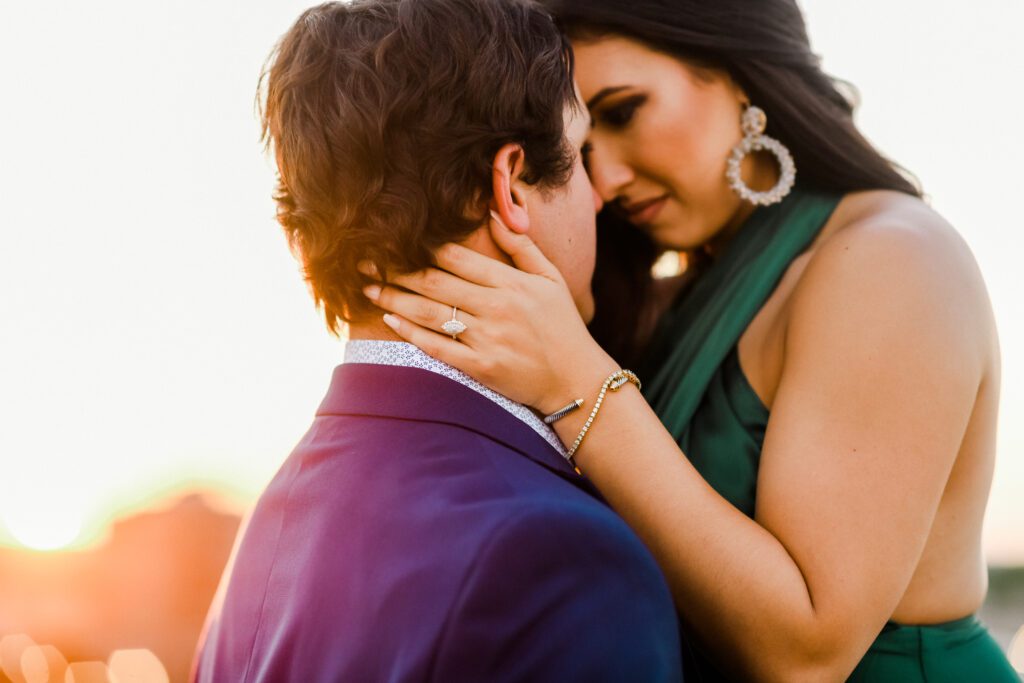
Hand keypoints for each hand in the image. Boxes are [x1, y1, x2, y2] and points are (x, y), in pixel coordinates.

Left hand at [361, 212, 617, 413]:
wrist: (576, 380)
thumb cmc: (563, 327)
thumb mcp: (551, 279)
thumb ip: (521, 246)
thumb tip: (493, 213)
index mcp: (512, 282)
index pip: (457, 257)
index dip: (421, 246)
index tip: (394, 239)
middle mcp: (496, 307)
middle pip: (435, 282)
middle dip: (396, 270)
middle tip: (364, 260)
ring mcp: (487, 338)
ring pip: (430, 313)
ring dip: (394, 299)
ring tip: (368, 288)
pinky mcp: (480, 367)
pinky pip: (438, 347)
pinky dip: (411, 334)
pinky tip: (391, 322)